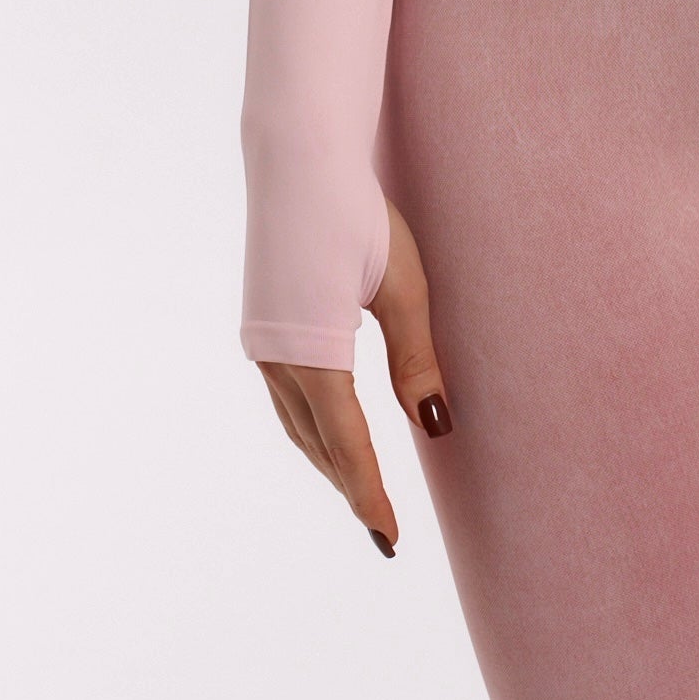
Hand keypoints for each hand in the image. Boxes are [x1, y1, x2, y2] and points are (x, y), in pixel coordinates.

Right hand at [256, 197, 452, 555]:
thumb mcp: (404, 284)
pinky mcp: (263, 328)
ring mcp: (263, 342)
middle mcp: (276, 355)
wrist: (298, 161)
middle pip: (318, 443)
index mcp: (313, 348)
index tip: (389, 538)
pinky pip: (289, 398)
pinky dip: (313, 428)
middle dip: (349, 486)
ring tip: (363, 493)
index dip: (369, 491)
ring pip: (298, 424)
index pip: (347, 442)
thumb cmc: (359, 216)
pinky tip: (332, 434)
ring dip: (330, 461)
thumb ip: (416, 357)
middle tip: (383, 532)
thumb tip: (435, 425)